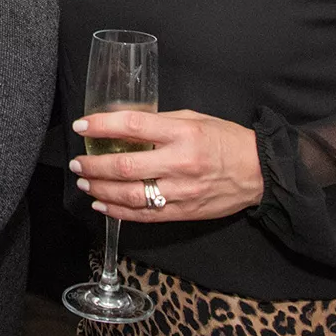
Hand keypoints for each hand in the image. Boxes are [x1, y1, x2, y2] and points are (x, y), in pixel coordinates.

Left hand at [67, 109, 263, 223]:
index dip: (102, 126)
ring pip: (130, 195)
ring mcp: (181, 191)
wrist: (259, 172)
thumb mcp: (194, 119)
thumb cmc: (225, 140)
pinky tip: (102, 205)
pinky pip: (144, 215)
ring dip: (100, 190)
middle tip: (77, 163)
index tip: (82, 125)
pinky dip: (118, 212)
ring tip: (84, 183)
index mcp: (182, 133)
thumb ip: (159, 122)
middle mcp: (180, 163)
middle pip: (125, 165)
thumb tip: (123, 123)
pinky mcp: (183, 212)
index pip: (133, 126)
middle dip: (93, 165)